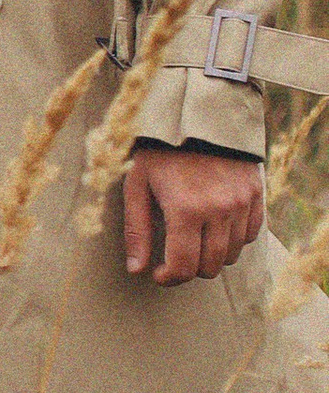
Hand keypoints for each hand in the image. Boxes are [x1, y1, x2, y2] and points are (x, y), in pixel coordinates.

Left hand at [124, 142, 265, 285]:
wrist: (198, 114)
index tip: (159, 274)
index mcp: (186, 209)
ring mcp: (241, 203)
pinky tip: (214, 228)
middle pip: (210, 265)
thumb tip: (136, 269)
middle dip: (189, 269)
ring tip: (193, 241)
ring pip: (232, 254)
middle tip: (174, 258)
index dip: (170, 278)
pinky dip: (233, 240)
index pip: (184, 266)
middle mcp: (219, 209)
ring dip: (211, 256)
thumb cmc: (159, 150)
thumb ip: (137, 230)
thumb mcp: (137, 185)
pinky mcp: (255, 195)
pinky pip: (250, 235)